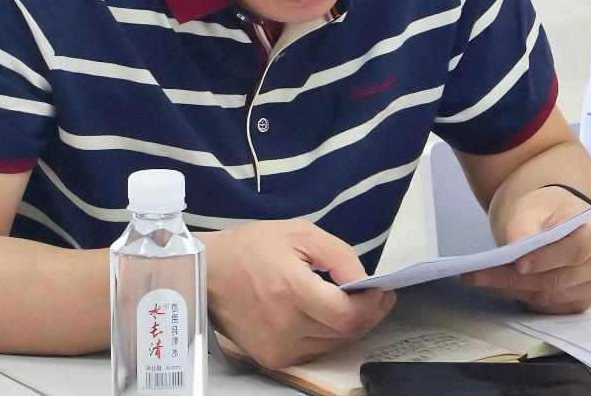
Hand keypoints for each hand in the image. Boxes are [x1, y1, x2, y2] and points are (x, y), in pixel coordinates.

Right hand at [201, 219, 394, 368]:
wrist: (208, 274)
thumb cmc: (250, 247)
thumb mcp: (298, 233)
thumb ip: (338, 255)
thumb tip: (364, 281)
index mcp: (290, 290)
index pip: (345, 313)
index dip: (371, 304)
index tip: (382, 289)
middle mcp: (285, 325)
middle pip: (344, 331)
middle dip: (368, 313)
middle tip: (378, 295)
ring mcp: (278, 346)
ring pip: (333, 344)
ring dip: (350, 325)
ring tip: (354, 302)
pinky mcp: (272, 357)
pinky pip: (314, 350)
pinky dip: (327, 334)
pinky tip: (326, 315)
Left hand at [462, 187, 590, 313]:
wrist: (556, 221)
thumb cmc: (547, 210)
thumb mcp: (534, 207)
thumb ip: (525, 225)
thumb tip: (515, 247)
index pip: (576, 249)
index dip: (547, 258)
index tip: (518, 263)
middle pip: (558, 278)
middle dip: (515, 279)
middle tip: (479, 275)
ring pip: (550, 297)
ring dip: (512, 291)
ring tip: (479, 280)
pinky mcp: (578, 302)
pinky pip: (548, 307)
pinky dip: (520, 298)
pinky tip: (497, 288)